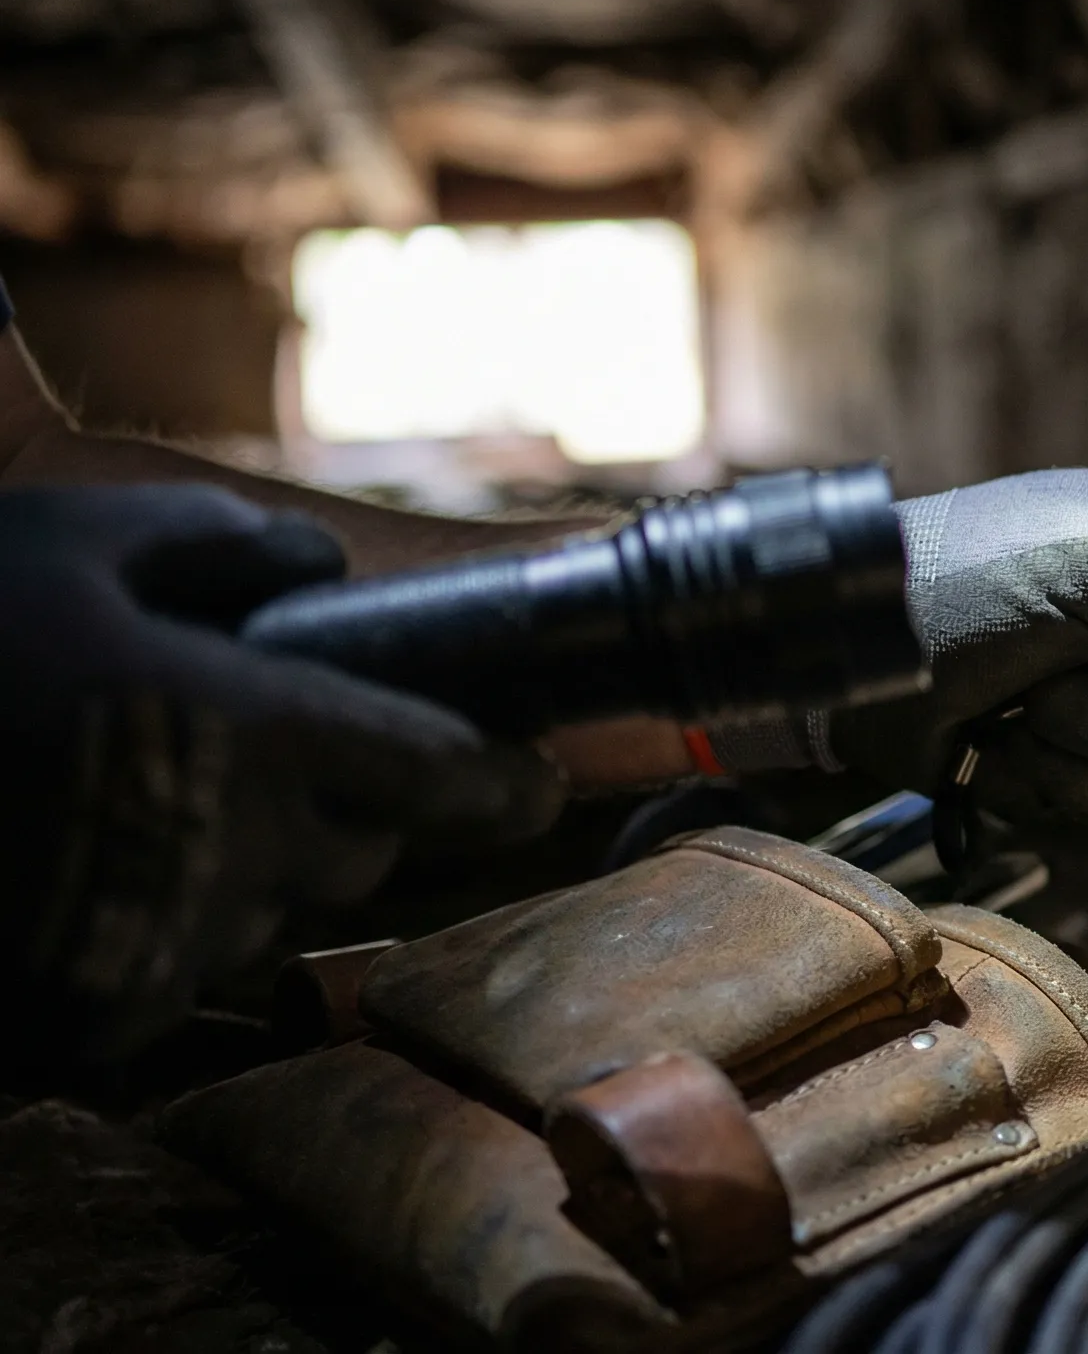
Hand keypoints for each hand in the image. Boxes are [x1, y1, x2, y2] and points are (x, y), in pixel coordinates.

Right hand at [0, 485, 562, 1058]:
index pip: (439, 780)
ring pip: (272, 922)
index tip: (533, 781)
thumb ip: (225, 549)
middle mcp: (225, 853)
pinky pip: (178, 975)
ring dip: (251, 872)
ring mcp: (156, 947)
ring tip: (157, 802)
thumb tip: (322, 576)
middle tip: (278, 761)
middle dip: (346, 813)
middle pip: (360, 857)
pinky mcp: (88, 1016)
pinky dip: (164, 927)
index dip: (502, 784)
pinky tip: (99, 866)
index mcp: (250, 734)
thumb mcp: (83, 542)